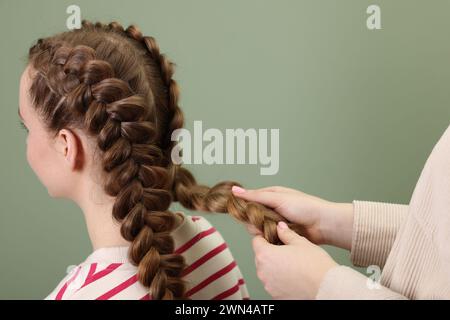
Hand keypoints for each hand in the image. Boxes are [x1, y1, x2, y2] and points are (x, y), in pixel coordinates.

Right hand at [232, 185, 353, 249]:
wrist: (323, 224)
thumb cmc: (305, 206)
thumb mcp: (278, 198)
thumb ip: (255, 196)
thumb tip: (235, 190)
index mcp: (271, 195)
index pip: (250, 199)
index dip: (244, 206)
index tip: (239, 211)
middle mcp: (272, 208)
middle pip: (252, 216)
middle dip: (255, 221)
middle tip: (264, 221)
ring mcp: (276, 222)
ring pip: (259, 228)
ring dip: (263, 230)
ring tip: (274, 228)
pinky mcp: (280, 234)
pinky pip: (268, 237)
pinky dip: (270, 237)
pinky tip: (276, 237)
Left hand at [253, 221, 337, 298]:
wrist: (326, 288)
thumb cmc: (314, 265)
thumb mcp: (301, 242)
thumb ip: (286, 233)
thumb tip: (280, 227)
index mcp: (265, 255)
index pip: (256, 241)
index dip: (265, 237)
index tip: (274, 238)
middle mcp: (263, 272)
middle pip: (260, 257)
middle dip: (270, 253)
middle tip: (286, 252)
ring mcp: (268, 286)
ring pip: (267, 272)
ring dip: (275, 268)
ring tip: (292, 266)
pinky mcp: (276, 296)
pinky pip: (274, 285)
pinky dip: (280, 281)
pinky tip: (294, 278)